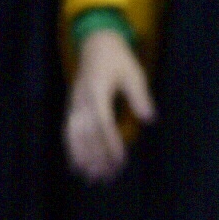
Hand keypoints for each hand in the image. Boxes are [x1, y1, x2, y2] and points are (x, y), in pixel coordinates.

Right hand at [64, 30, 150, 183]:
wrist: (95, 42)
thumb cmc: (118, 59)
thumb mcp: (134, 73)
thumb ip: (140, 96)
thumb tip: (149, 119)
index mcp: (96, 90)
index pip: (102, 122)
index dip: (110, 143)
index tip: (119, 161)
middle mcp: (81, 99)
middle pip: (86, 133)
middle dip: (95, 156)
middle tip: (104, 177)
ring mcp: (74, 103)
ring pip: (74, 135)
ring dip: (82, 157)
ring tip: (89, 176)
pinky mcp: (72, 107)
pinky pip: (69, 131)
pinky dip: (72, 148)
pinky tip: (76, 163)